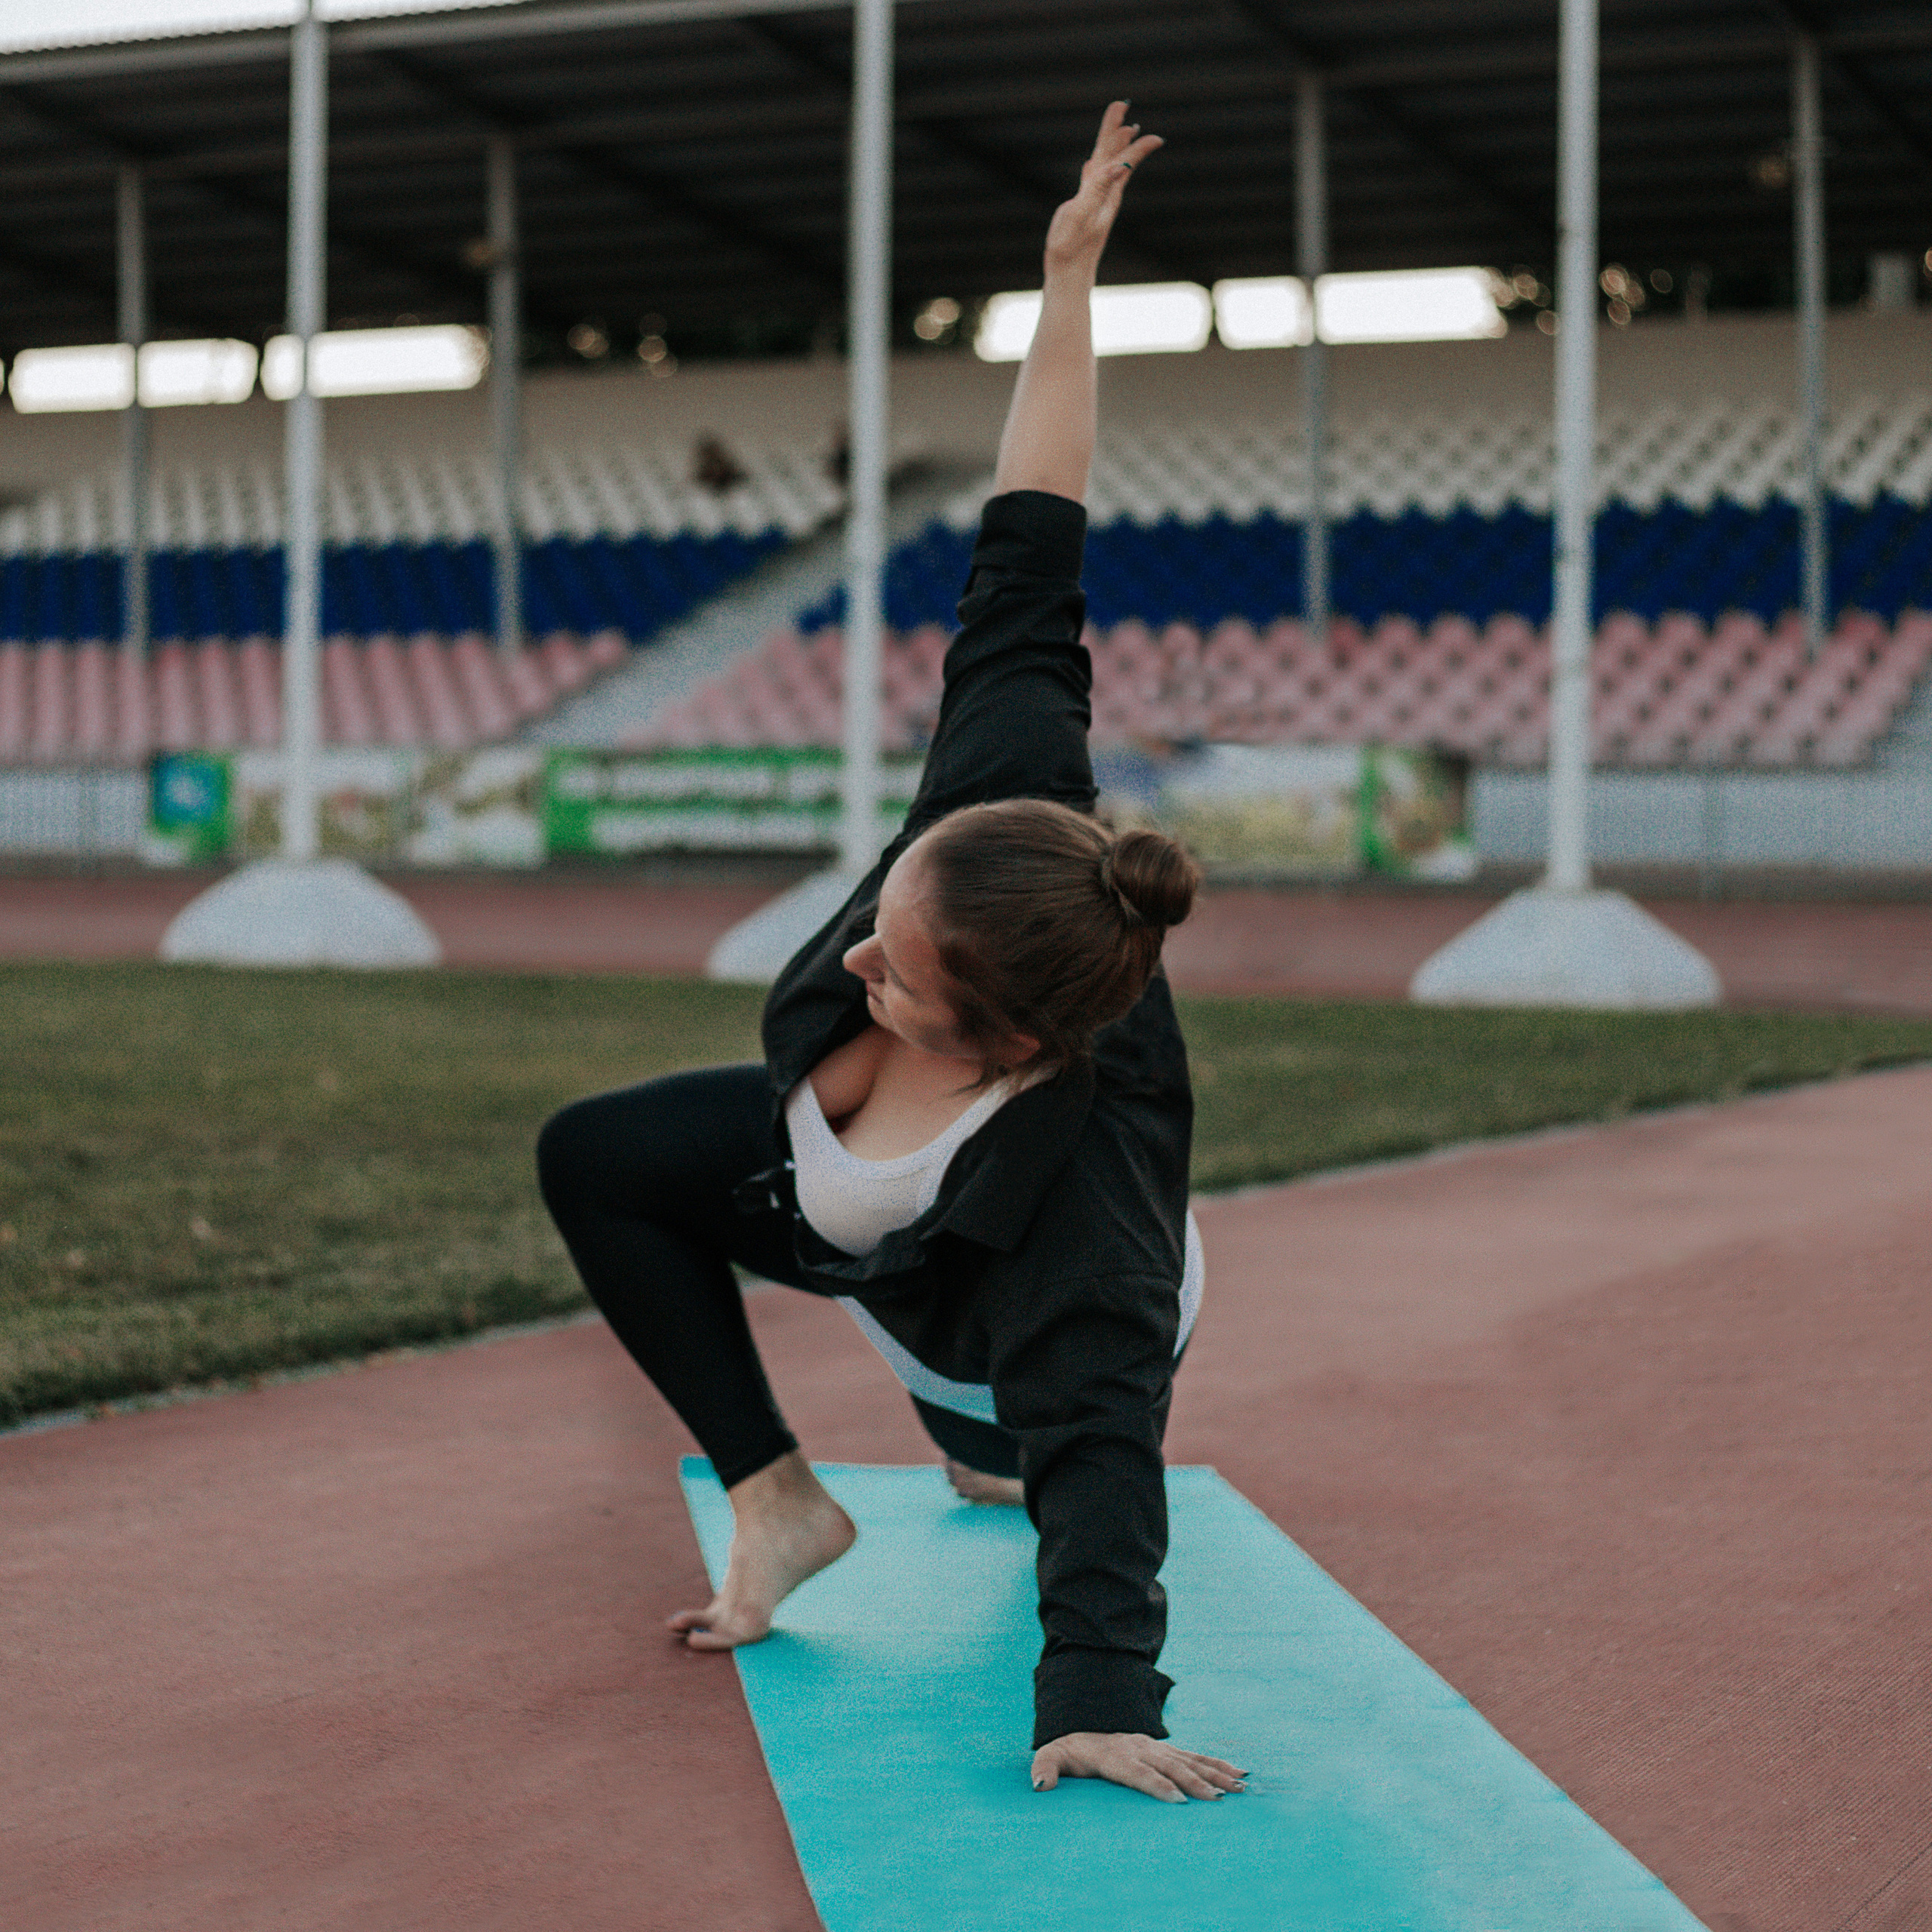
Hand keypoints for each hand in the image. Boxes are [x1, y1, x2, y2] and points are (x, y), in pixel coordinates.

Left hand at [1031, 1732, 1246, 1803]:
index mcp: (1115, 1755)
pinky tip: (1239, 1773)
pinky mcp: (1166, 1750)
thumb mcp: (1052, 1756)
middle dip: (1196, 1782)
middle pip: (1171, 1767)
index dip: (1158, 1786)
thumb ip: (1045, 1767)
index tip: (1179, 1801)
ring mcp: (1156, 1748)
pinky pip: (1195, 1756)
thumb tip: (1041, 1785)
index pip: (1139, 1772)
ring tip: (1240, 1786)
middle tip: (1219, 1799)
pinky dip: (1218, 1764)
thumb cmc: (1070, 1750)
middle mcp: (1140, 1749)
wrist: (1085, 1725)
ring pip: (1189, 1760)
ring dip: (1215, 1773)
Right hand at [1042, 101, 1162, 278]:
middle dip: (1118, 130)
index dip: (1130, 140)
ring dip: (1113, 145)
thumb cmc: (1070, 249)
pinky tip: (1094, 165)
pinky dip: (1098, 167)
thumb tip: (1119, 166)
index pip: (1121, 158)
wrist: (1069, 278)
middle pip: (1113, 155)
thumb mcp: (1081, 215)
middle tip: (1123, 105)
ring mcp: (1095, 203)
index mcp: (1103, 192)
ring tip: (1124, 128)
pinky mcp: (1085, 211)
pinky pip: (1095, 181)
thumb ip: (1099, 187)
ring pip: (1107, 166)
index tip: (1139, 121)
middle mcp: (1104, 195)